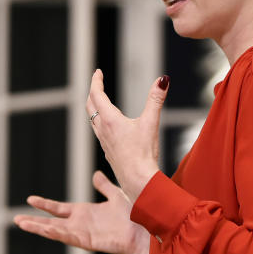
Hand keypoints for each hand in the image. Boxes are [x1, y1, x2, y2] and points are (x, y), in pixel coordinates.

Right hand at [14, 171, 149, 253]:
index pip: (59, 209)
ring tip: (22, 224)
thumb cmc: (134, 216)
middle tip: (16, 219)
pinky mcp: (89, 242)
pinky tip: (44, 229)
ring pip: (56, 231)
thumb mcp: (115, 195)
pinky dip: (56, 234)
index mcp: (85, 214)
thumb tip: (96, 175)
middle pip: (51, 222)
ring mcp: (84, 234)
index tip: (29, 199)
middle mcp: (81, 225)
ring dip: (39, 228)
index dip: (45, 205)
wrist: (146, 230)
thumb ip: (105, 187)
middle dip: (34, 221)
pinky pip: (69, 238)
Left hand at [87, 69, 167, 201]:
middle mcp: (103, 130)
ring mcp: (104, 142)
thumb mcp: (151, 122)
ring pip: (92, 120)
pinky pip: (98, 132)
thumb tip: (163, 80)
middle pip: (90, 106)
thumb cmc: (144, 154)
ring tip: (99, 101)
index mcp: (110, 120)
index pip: (96, 95)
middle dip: (92, 92)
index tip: (97, 72)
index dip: (96, 81)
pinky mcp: (108, 152)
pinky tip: (107, 127)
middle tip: (96, 82)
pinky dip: (99, 122)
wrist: (138, 181)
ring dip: (93, 107)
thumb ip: (156, 99)